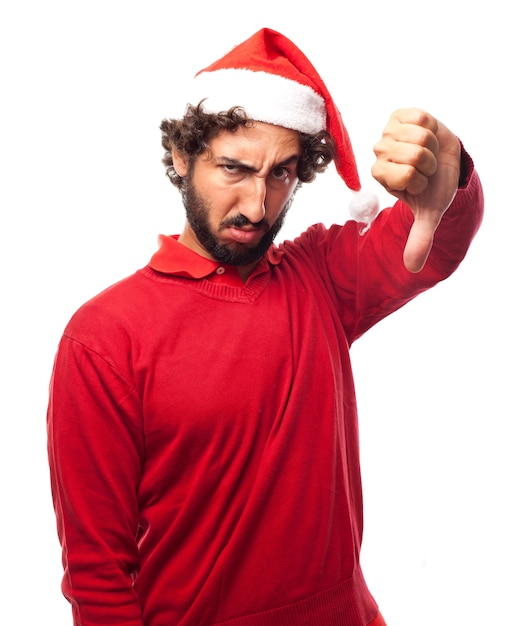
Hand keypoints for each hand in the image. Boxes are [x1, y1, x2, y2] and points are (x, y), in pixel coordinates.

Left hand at [372, 108, 460, 271]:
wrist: (446, 161)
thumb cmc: (434, 186)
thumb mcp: (429, 213)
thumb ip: (419, 239)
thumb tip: (413, 268)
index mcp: (380, 175)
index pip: (403, 175)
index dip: (420, 179)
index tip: (421, 182)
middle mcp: (380, 153)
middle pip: (412, 155)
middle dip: (428, 163)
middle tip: (425, 167)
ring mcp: (388, 132)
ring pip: (417, 137)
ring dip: (430, 146)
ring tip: (427, 152)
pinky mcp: (400, 115)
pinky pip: (419, 117)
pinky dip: (430, 126)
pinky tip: (427, 133)